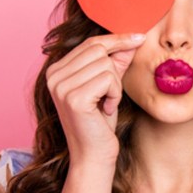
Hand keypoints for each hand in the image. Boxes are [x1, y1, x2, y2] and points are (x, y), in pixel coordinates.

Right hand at [45, 33, 145, 165]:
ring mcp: (61, 86)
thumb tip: (132, 38)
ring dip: (115, 86)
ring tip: (105, 104)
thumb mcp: (109, 87)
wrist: (94, 155)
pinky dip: (115, 94)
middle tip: (110, 94)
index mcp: (56, 70)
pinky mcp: (73, 98)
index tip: (139, 37)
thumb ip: (116, 62)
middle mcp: (53, 76)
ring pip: (106, 65)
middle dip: (114, 71)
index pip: (90, 43)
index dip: (117, 39)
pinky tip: (105, 110)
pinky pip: (108, 79)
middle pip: (98, 50)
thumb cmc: (101, 123)